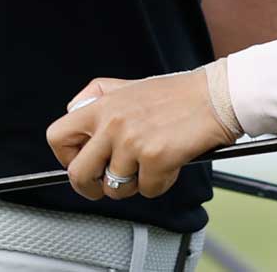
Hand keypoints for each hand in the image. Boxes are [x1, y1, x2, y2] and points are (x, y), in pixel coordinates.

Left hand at [43, 71, 232, 200]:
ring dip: (133, 185)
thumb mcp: (131, 86)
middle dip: (90, 187)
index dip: (65, 156)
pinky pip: (148, 190)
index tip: (79, 161)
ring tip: (149, 167)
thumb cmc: (181, 94)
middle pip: (77, 173)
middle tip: (104, 185)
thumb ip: (102, 96)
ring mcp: (133, 142)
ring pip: (114, 188)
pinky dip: (161, 184)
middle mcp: (113, 123)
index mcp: (103, 105)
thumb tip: (77, 110)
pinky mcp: (156, 158)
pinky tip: (171, 164)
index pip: (57, 136)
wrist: (219, 95)